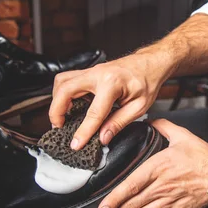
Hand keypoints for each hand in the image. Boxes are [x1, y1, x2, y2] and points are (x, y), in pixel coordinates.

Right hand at [49, 52, 168, 149]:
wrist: (150, 63)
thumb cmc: (147, 81)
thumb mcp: (139, 107)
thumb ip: (119, 122)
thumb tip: (103, 137)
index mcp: (113, 83)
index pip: (94, 112)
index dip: (83, 131)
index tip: (76, 144)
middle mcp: (98, 73)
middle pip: (65, 89)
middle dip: (56, 111)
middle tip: (59, 127)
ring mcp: (92, 70)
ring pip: (62, 81)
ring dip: (57, 100)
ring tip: (62, 117)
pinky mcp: (89, 71)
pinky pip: (68, 79)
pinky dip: (64, 93)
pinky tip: (70, 105)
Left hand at [89, 119, 207, 207]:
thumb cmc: (203, 156)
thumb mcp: (182, 135)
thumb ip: (163, 127)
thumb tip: (150, 120)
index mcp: (158, 167)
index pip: (131, 186)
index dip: (115, 199)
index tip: (102, 207)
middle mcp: (162, 187)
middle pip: (133, 205)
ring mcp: (170, 201)